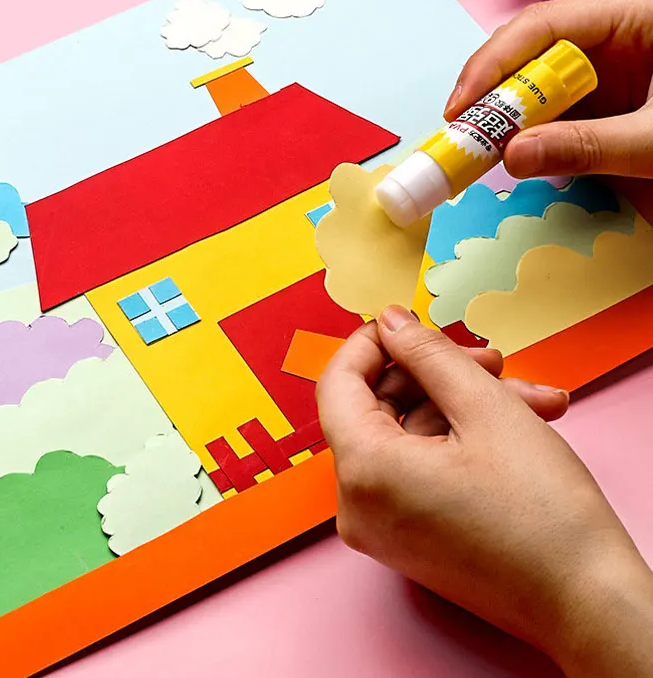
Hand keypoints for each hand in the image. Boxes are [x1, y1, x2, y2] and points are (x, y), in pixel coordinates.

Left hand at [317, 307, 652, 675]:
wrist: (589, 605)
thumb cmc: (544, 518)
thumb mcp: (485, 408)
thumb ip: (427, 354)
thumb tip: (391, 323)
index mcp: (363, 473)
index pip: (338, 383)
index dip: (371, 343)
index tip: (403, 322)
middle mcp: (358, 506)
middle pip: (380, 408)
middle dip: (438, 375)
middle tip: (488, 359)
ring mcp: (381, 526)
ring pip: (409, 436)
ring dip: (463, 407)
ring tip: (528, 398)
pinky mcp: (407, 537)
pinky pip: (417, 468)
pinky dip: (459, 442)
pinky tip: (517, 425)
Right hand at [445, 0, 652, 178]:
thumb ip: (589, 146)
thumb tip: (512, 159)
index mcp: (633, 16)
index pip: (543, 26)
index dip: (493, 65)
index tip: (460, 108)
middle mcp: (612, 34)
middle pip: (531, 51)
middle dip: (492, 92)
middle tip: (460, 133)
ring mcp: (607, 65)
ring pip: (538, 81)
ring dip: (506, 115)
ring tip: (477, 147)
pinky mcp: (605, 95)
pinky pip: (555, 107)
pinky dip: (530, 131)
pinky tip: (512, 151)